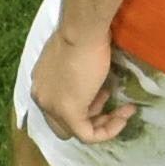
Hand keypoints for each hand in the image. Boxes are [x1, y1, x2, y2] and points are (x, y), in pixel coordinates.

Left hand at [30, 27, 132, 143]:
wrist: (82, 31)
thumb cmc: (81, 34)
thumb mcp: (74, 55)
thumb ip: (76, 71)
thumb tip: (92, 80)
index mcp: (40, 84)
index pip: (57, 107)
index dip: (84, 102)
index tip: (106, 89)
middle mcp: (41, 98)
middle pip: (63, 123)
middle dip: (90, 116)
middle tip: (110, 99)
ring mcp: (53, 107)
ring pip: (75, 130)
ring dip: (102, 122)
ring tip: (122, 107)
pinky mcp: (69, 113)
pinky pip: (88, 134)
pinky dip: (107, 131)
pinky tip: (124, 118)